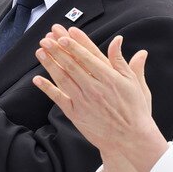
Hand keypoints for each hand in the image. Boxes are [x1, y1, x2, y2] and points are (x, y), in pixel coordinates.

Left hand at [33, 26, 164, 171]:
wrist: (130, 139)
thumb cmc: (135, 110)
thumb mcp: (135, 83)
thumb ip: (123, 61)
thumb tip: (119, 40)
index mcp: (110, 78)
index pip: (90, 55)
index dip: (78, 43)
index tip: (67, 32)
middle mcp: (95, 88)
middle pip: (73, 64)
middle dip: (59, 49)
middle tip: (48, 36)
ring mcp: (84, 101)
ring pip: (64, 78)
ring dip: (51, 63)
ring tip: (41, 50)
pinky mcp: (76, 114)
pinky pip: (59, 99)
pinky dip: (47, 88)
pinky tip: (37, 79)